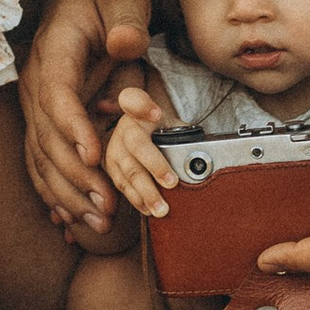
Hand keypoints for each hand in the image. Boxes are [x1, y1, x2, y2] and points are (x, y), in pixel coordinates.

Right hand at [21, 0, 154, 232]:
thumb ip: (126, 24)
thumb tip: (124, 45)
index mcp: (54, 50)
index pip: (57, 95)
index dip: (73, 128)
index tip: (95, 157)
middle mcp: (37, 79)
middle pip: (46, 136)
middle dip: (75, 176)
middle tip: (106, 206)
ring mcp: (37, 101)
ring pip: (41, 155)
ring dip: (67, 193)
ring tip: (99, 221)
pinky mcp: (45, 116)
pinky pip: (41, 158)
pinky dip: (54, 190)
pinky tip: (70, 219)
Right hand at [102, 83, 176, 221]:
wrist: (138, 136)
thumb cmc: (159, 132)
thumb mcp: (170, 124)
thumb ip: (181, 135)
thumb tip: (198, 158)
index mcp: (138, 111)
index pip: (134, 99)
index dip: (142, 106)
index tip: (155, 113)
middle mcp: (123, 129)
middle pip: (137, 146)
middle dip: (155, 166)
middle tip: (172, 183)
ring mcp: (114, 149)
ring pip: (128, 172)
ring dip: (146, 192)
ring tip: (162, 208)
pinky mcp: (110, 169)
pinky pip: (122, 186)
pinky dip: (137, 200)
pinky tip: (149, 209)